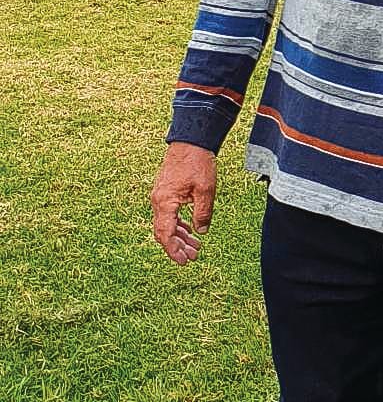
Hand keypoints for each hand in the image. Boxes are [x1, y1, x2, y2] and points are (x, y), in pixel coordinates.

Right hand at [151, 143, 216, 264]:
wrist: (191, 140)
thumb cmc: (197, 162)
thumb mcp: (205, 191)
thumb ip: (202, 214)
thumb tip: (201, 232)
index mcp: (165, 202)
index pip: (165, 234)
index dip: (173, 250)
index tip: (183, 262)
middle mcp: (158, 200)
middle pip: (164, 231)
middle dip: (178, 246)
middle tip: (194, 256)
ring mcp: (160, 195)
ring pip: (167, 223)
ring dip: (180, 236)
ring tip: (195, 247)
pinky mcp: (166, 191)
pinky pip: (169, 213)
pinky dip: (178, 224)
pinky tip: (190, 230)